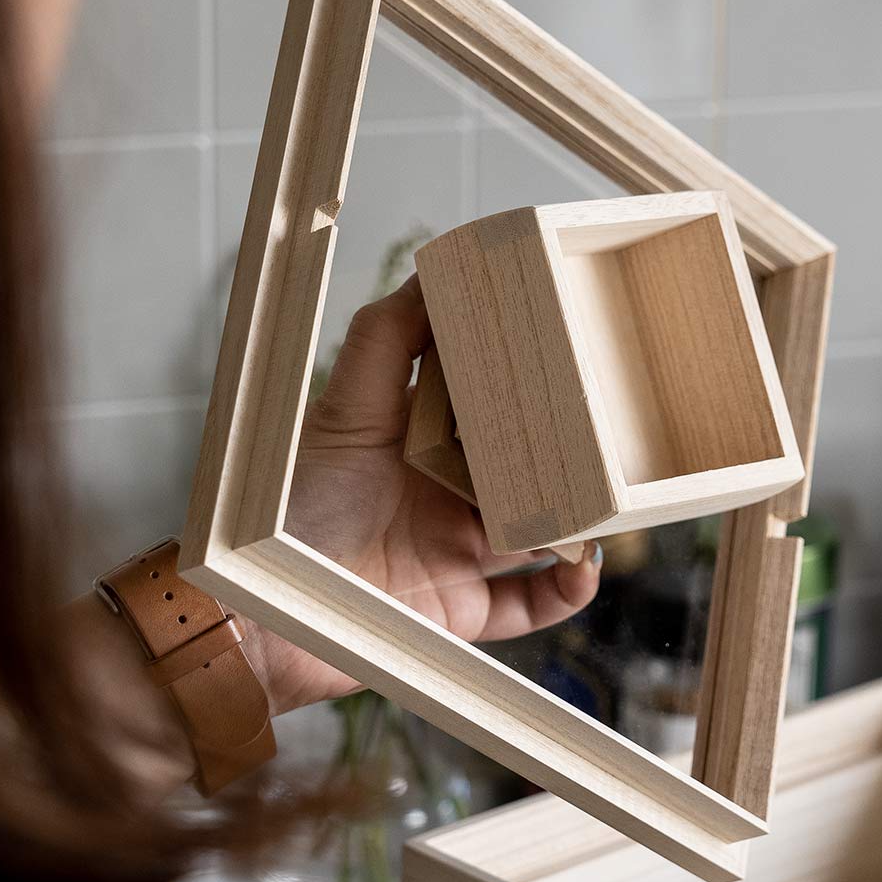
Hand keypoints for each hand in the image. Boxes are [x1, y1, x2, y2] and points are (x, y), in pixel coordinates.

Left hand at [244, 275, 601, 712]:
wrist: (268, 608)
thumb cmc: (299, 505)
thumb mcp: (345, 409)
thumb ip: (386, 341)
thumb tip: (431, 273)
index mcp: (422, 440)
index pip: (488, 405)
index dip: (527, 384)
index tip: (571, 357)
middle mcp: (445, 493)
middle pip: (524, 468)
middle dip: (566, 454)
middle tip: (612, 432)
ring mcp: (457, 550)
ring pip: (539, 531)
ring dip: (578, 520)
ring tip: (612, 501)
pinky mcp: (463, 607)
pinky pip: (530, 602)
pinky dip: (565, 590)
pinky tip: (586, 566)